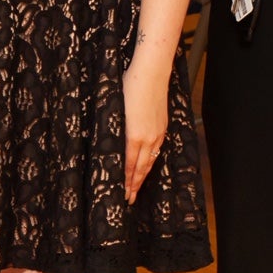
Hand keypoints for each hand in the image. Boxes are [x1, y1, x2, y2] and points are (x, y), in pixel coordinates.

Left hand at [122, 64, 170, 200]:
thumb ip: (115, 130)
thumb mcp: (115, 109)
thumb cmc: (129, 87)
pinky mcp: (162, 126)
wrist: (151, 73)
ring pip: (150, 160)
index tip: (123, 194)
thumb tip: (110, 146)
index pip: (129, 165)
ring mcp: (157, 133)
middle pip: (141, 167)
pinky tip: (148, 165)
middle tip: (129, 200)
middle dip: (135, 185)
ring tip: (137, 188)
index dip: (126, 181)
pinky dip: (151, 162)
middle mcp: (148, 138)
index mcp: (134, 135)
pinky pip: (157, 150)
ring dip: (143, 176)